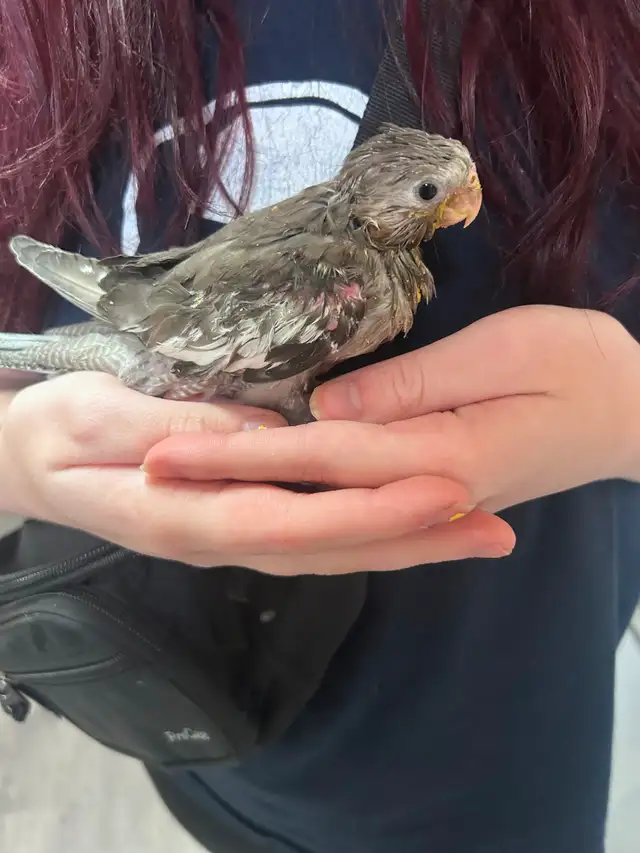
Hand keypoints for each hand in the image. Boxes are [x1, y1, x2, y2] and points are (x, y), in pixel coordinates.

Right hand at [0, 373, 504, 572]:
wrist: (27, 463)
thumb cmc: (54, 433)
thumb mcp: (97, 415)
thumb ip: (176, 427)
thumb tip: (261, 432)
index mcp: (187, 516)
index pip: (293, 523)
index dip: (369, 513)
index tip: (441, 494)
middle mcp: (221, 539)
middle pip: (330, 550)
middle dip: (413, 540)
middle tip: (495, 529)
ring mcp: (233, 535)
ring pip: (331, 550)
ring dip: (405, 543)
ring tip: (478, 531)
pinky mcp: (240, 522)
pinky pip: (316, 535)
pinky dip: (371, 531)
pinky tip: (412, 521)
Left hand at [144, 305, 639, 531]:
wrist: (632, 412)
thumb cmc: (578, 368)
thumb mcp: (507, 354)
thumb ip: (414, 385)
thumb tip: (325, 407)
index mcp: (433, 454)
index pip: (314, 454)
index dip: (236, 452)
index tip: (166, 451)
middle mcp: (418, 487)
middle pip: (304, 486)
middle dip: (223, 479)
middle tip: (148, 472)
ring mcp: (424, 495)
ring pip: (322, 504)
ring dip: (254, 496)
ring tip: (188, 486)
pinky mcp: (432, 486)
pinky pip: (352, 502)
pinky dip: (302, 501)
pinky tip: (269, 497)